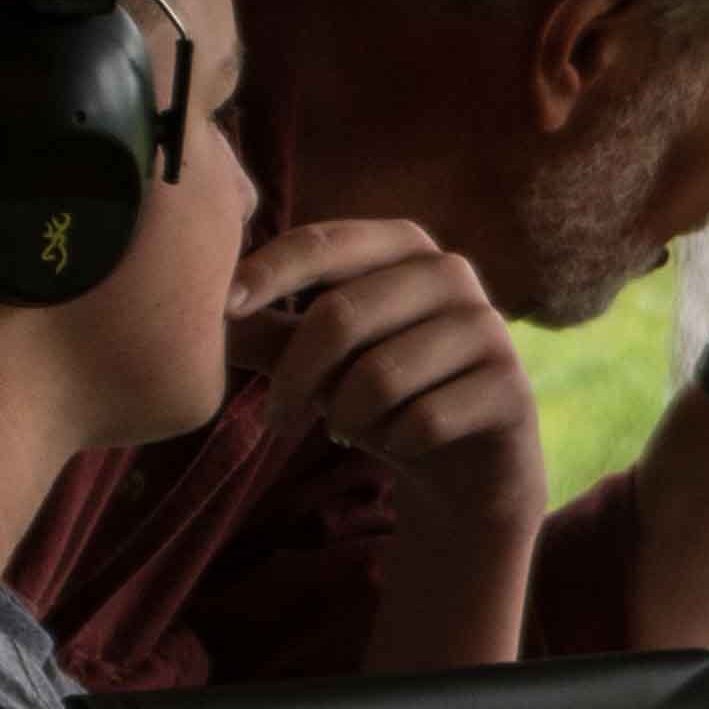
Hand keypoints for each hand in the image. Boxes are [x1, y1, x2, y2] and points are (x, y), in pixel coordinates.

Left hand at [231, 218, 549, 534]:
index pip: (323, 243)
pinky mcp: (510, 388)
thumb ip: (267, 331)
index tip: (223, 311)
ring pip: (380, 376)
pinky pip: (422, 421)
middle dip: (295, 377)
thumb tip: (198, 313)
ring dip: (344, 417)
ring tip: (344, 428)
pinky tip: (399, 443)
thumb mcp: (319, 361)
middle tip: (275, 417)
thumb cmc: (382, 396)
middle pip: (342, 315)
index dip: (268, 273)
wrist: (466, 465)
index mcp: (402, 246)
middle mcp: (452, 273)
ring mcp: (488, 328)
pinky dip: (393, 443)